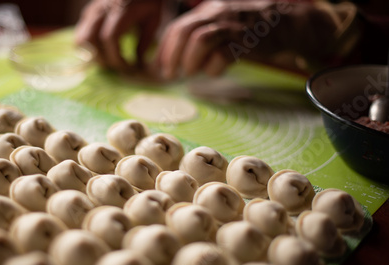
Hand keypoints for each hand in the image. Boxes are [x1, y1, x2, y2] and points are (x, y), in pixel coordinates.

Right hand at [75, 0, 163, 70]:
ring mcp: (92, 11)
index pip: (110, 38)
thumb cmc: (148, 1)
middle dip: (104, 59)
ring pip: (81, 38)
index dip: (116, 57)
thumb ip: (145, 41)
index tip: (128, 67)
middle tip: (118, 67)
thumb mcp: (153, 19)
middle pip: (91, 39)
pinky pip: (80, 34)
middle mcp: (102, 9)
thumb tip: (138, 63)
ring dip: (93, 55)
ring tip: (108, 62)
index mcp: (120, 10)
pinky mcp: (88, 13)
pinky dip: (87, 48)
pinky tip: (101, 54)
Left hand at [155, 0, 345, 78]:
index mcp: (206, 10)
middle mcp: (217, 14)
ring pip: (201, 39)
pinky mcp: (247, 41)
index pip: (176, 27)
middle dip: (171, 56)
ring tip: (189, 73)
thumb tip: (172, 59)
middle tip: (169, 75)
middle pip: (184, 31)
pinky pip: (224, 54)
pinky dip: (214, 67)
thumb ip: (197, 37)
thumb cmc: (246, 28)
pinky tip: (214, 72)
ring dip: (190, 61)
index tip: (159, 68)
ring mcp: (232, 26)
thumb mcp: (220, 24)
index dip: (164, 50)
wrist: (284, 23)